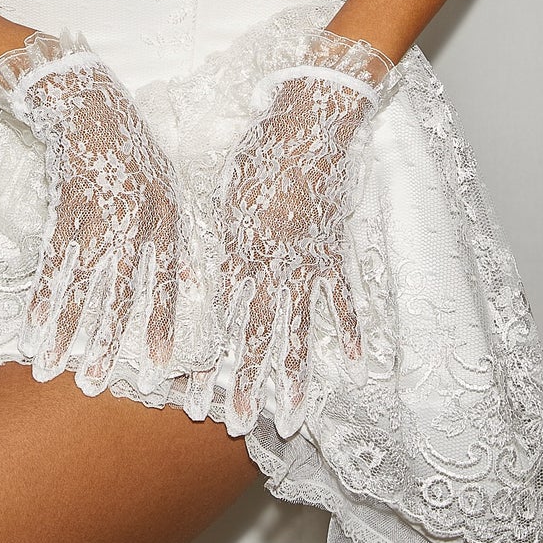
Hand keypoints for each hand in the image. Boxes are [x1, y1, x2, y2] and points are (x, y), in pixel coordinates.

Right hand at [0, 29, 184, 389]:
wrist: (90, 101)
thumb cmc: (133, 150)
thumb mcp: (167, 187)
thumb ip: (175, 238)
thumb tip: (192, 286)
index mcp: (166, 216)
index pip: (166, 283)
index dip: (158, 327)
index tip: (155, 370)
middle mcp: (136, 217)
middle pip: (121, 292)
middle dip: (106, 342)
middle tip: (94, 385)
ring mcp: (99, 209)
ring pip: (81, 282)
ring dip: (66, 329)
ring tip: (52, 367)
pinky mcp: (65, 202)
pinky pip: (52, 258)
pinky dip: (41, 295)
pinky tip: (31, 326)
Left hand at [215, 28, 394, 433]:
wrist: (311, 118)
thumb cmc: (258, 151)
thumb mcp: (227, 195)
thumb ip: (222, 243)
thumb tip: (208, 287)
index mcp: (239, 246)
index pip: (219, 312)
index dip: (207, 353)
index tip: (193, 393)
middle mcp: (272, 262)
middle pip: (257, 332)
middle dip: (245, 381)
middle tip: (238, 424)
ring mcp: (308, 259)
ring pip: (298, 327)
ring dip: (293, 373)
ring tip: (292, 415)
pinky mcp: (334, 249)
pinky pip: (341, 297)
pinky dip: (346, 328)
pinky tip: (349, 362)